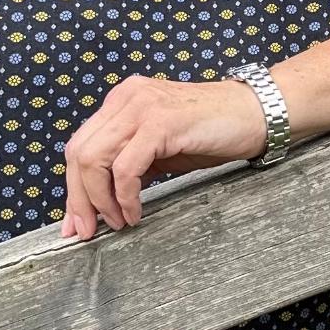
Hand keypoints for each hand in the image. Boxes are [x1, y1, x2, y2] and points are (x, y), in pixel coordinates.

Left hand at [61, 75, 268, 237]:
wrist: (257, 114)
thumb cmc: (214, 132)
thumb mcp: (160, 149)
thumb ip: (128, 165)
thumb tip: (100, 204)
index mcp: (122, 101)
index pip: (80, 146)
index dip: (72, 188)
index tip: (75, 223)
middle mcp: (126, 98)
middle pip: (78, 153)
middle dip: (78, 199)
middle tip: (88, 231)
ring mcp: (142, 107)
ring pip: (94, 159)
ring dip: (100, 200)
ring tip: (118, 222)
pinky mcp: (161, 122)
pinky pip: (126, 168)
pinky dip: (124, 197)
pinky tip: (135, 213)